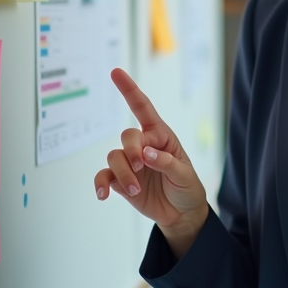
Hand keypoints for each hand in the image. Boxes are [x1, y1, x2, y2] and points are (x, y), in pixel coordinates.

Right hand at [94, 69, 207, 256]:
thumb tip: (146, 154)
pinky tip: (103, 195)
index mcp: (161, 136)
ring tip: (136, 188)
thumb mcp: (185, 175)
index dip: (129, 90)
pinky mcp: (120, 181)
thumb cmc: (187, 188)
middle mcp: (143, 146)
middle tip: (141, 166)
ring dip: (123, 173)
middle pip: (127, 136)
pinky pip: (104, 176)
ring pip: (114, 157)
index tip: (115, 72)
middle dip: (132, 151)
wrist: (181, 215)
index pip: (143, 109)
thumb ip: (167, 163)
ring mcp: (130, 163)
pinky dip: (101, 184)